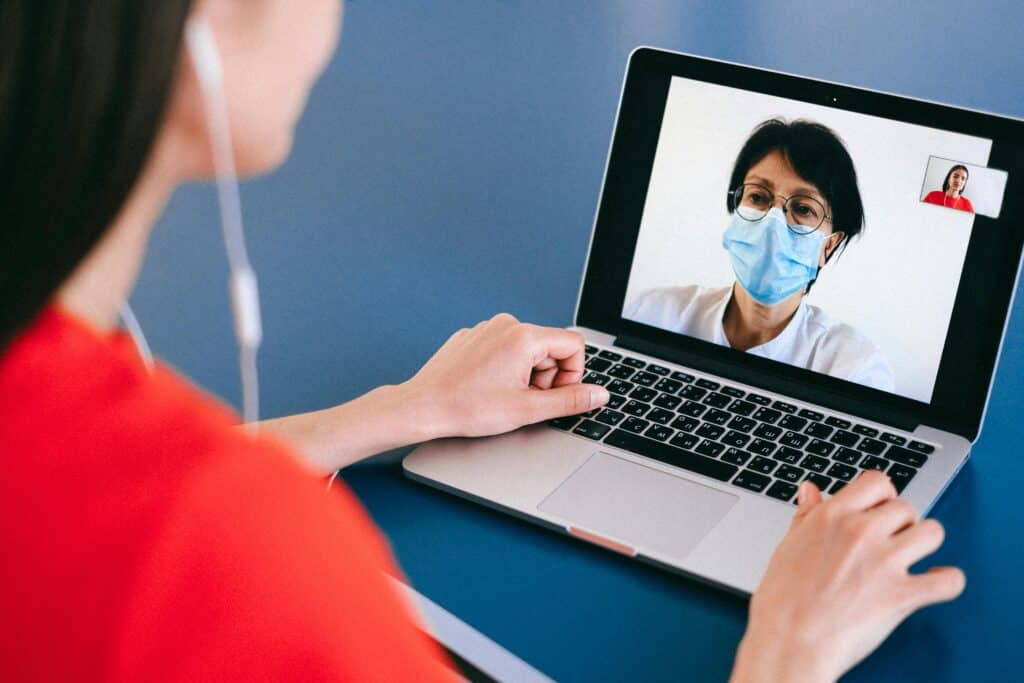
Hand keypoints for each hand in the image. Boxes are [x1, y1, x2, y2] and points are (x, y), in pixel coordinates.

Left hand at [405, 313, 609, 437]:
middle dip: (546, 376)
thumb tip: (599, 394)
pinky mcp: (472, 336)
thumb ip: (570, 400)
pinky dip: (503, 368)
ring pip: (526, 349)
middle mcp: (506, 324)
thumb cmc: (468, 408)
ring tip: (502, 395)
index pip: (574, 345)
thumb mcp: (528, 409)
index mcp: (524, 336)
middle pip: (550, 347)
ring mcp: (486, 327)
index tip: (552, 395)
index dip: (571, 375)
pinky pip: (502, 348)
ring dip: (525, 374)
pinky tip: (486, 387)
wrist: (423, 407)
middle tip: (523, 400)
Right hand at [731, 471, 964, 682]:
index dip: (882, 496)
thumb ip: (807, 515)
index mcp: (831, 517)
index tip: (880, 510)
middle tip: (891, 543)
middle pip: (906, 507)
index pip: (877, 482)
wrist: (789, 642)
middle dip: (902, 524)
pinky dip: (947, 582)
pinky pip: (948, 580)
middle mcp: (861, 532)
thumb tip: (810, 490)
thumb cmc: (782, 601)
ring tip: (914, 558)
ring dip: (926, 545)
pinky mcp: (902, 595)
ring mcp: (884, 562)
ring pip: (933, 533)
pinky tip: (935, 583)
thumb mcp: (788, 546)